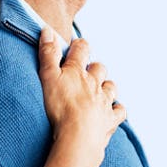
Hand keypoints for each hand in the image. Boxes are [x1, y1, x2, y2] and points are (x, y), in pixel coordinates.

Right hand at [37, 30, 125, 161]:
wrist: (79, 136)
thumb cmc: (60, 107)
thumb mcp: (47, 77)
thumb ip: (48, 54)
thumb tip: (48, 30)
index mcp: (78, 71)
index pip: (82, 49)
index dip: (80, 46)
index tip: (76, 46)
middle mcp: (95, 83)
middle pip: (99, 68)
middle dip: (94, 67)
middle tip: (86, 71)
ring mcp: (104, 101)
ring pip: (111, 87)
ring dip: (106, 86)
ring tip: (98, 90)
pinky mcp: (110, 119)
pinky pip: (119, 111)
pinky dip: (117, 109)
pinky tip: (112, 111)